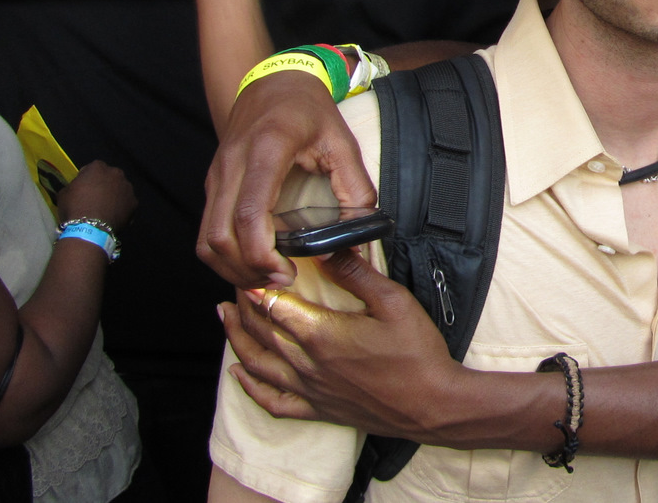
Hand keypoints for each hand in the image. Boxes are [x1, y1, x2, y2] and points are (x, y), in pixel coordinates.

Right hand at [56, 161, 137, 229]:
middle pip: (109, 177)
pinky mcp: (134, 203)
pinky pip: (126, 204)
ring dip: (115, 196)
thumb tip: (78, 189)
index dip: (87, 179)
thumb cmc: (74, 207)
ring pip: (120, 190)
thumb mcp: (64, 193)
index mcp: (98, 167)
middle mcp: (116, 173)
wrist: (90, 228)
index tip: (83, 188)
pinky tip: (113, 217)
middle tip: (95, 198)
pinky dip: (121, 208)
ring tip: (105, 209)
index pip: (92, 169)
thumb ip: (74, 185)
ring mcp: (128, 188)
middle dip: (104, 185)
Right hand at [199, 70, 376, 288]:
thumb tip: (357, 236)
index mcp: (266, 149)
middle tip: (282, 282)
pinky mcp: (213, 185)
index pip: (248, 213)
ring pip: (205, 240)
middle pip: (219, 235)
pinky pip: (206, 232)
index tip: (288, 271)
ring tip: (267, 279)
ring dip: (232, 269)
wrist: (275, 82)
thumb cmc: (310, 111)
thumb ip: (356, 189)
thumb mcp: (343, 143)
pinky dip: (224, 257)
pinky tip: (253, 264)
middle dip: (247, 270)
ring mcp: (217, 175)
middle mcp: (233, 164)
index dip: (262, 252)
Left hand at [222, 249, 457, 437]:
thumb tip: (324, 248)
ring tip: (224, 316)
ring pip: (257, 363)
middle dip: (243, 304)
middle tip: (235, 281)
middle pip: (260, 331)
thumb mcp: (393, 302)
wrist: (433, 405)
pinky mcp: (317, 409)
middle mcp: (306, 363)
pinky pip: (272, 401)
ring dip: (236, 338)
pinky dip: (250, 387)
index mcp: (322, 334)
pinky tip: (239, 374)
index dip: (256, 284)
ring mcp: (309, 389)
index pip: (273, 304)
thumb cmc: (417, 354)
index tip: (248, 266)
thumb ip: (355, 274)